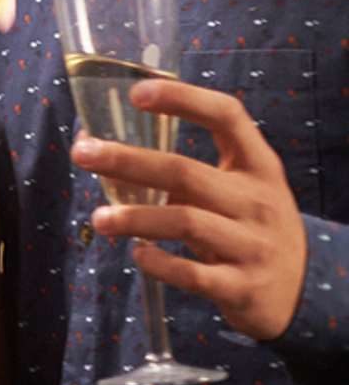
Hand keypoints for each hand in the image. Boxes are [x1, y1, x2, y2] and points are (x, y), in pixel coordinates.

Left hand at [79, 78, 309, 340]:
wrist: (303, 291)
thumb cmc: (250, 227)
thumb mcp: (238, 191)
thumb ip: (184, 172)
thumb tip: (97, 148)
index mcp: (258, 166)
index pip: (228, 116)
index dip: (183, 99)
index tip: (136, 93)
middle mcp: (258, 200)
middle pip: (185, 172)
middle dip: (128, 161)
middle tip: (83, 155)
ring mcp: (253, 245)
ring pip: (184, 222)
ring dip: (134, 218)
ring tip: (100, 218)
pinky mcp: (241, 287)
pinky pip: (190, 274)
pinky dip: (157, 263)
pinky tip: (138, 254)